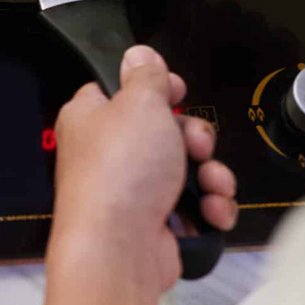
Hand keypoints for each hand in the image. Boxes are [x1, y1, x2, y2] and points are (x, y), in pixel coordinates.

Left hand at [50, 46, 236, 293]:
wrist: (118, 249)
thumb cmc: (117, 175)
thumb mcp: (139, 104)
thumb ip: (146, 76)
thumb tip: (140, 55)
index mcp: (92, 118)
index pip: (124, 91)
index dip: (156, 90)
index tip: (175, 92)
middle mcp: (109, 155)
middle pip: (168, 131)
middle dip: (197, 138)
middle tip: (195, 146)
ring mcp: (133, 191)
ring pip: (189, 170)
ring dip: (212, 175)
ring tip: (210, 184)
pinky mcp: (156, 224)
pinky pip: (196, 207)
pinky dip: (211, 208)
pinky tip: (210, 211)